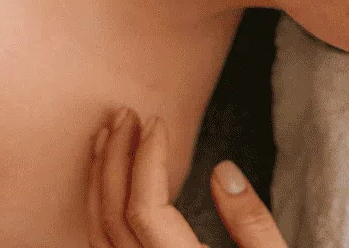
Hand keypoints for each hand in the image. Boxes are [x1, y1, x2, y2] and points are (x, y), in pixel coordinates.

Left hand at [87, 107, 287, 247]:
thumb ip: (252, 222)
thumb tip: (221, 169)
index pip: (147, 210)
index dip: (147, 160)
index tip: (158, 121)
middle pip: (111, 219)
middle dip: (114, 160)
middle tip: (124, 113)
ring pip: (96, 236)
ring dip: (98, 182)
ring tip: (108, 138)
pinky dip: (98, 211)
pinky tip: (109, 185)